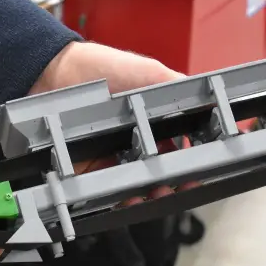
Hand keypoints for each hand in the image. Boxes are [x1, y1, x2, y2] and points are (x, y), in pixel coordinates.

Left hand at [32, 41, 198, 198]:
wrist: (54, 73)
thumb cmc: (100, 67)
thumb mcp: (149, 72)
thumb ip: (178, 88)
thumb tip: (211, 100)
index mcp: (154, 121)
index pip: (181, 147)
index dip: (194, 160)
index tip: (204, 168)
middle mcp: (136, 143)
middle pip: (162, 172)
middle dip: (176, 183)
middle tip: (183, 185)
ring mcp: (114, 158)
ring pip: (139, 185)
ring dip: (152, 193)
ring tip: (158, 193)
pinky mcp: (90, 171)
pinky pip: (109, 191)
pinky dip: (121, 198)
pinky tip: (130, 197)